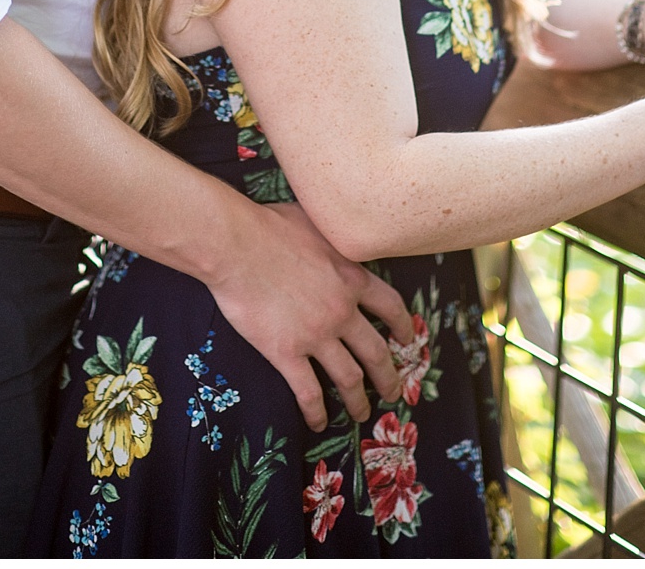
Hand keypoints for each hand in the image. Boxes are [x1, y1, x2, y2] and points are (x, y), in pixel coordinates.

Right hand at [204, 201, 413, 431]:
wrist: (236, 244)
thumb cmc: (269, 225)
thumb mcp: (317, 221)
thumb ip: (334, 235)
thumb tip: (339, 227)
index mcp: (352, 277)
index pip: (391, 307)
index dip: (403, 326)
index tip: (408, 341)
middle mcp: (341, 310)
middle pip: (376, 352)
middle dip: (388, 376)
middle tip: (394, 392)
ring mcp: (316, 335)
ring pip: (348, 378)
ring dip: (358, 400)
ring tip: (363, 414)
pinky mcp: (286, 353)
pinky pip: (308, 392)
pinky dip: (317, 411)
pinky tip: (319, 423)